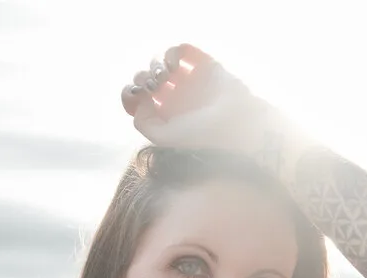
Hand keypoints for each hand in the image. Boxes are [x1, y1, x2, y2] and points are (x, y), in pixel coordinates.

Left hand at [120, 43, 268, 154]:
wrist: (236, 120)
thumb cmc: (202, 133)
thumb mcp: (165, 137)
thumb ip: (144, 123)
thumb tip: (141, 101)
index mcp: (165, 117)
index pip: (138, 101)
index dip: (131, 94)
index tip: (136, 94)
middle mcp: (174, 98)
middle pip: (146, 79)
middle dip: (143, 78)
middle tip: (153, 85)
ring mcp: (188, 81)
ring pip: (160, 63)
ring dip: (156, 65)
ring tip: (167, 76)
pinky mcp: (202, 66)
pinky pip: (181, 51)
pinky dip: (173, 53)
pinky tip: (176, 66)